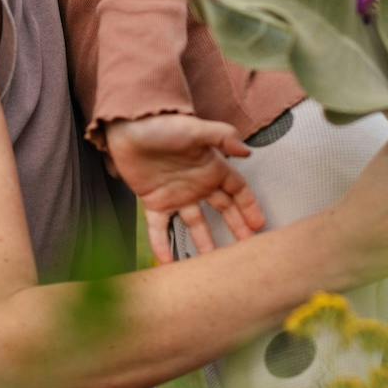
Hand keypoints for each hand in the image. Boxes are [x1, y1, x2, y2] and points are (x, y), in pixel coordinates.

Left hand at [103, 114, 266, 263]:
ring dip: (203, 242)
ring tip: (212, 263)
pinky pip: (161, 227)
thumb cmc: (162, 124)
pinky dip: (163, 244)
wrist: (128, 127)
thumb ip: (222, 137)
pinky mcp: (154, 201)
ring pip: (195, 224)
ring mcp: (177, 195)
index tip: (259, 224)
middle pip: (223, 210)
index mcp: (211, 167)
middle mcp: (197, 184)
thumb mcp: (195, 130)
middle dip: (236, 227)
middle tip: (246, 247)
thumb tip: (247, 152)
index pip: (238, 190)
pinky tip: (168, 261)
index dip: (249, 206)